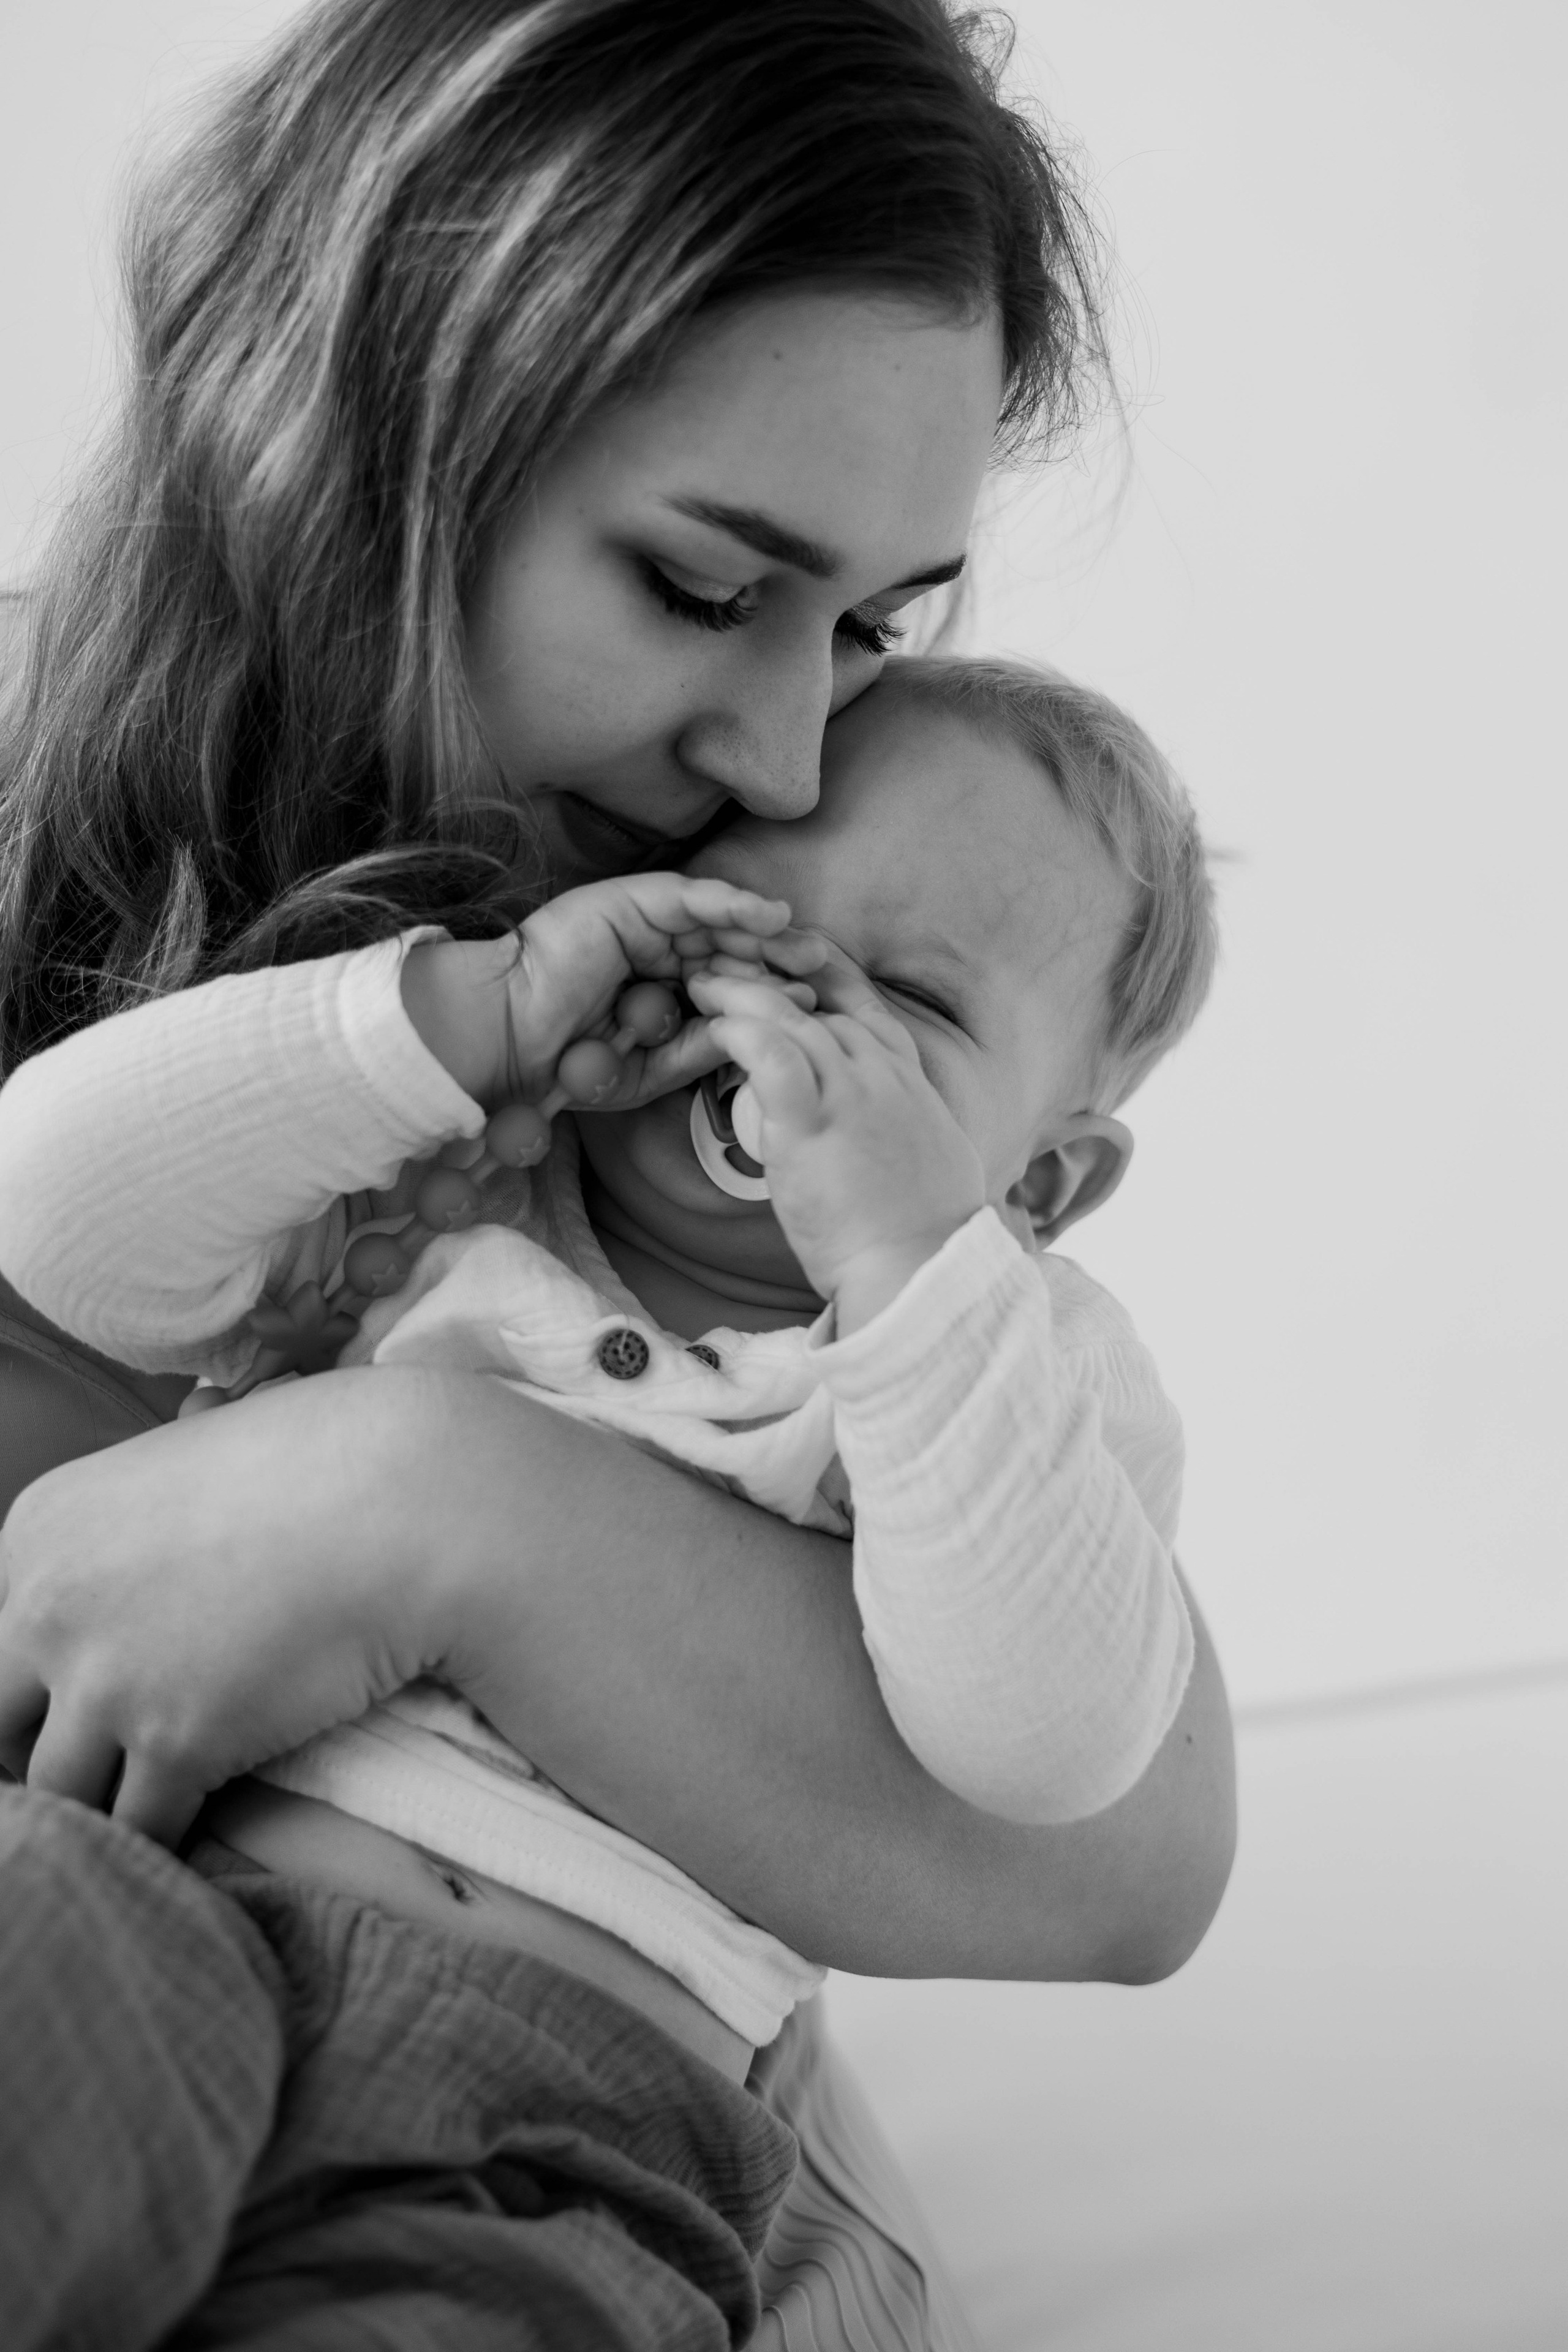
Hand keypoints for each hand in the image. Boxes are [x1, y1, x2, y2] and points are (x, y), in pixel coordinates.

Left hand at [0, 1371, 455, 1845]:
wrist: (407, 1503)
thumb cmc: (323, 1458)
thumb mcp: (192, 1451)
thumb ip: (146, 1497)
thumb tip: (185, 1436)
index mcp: (39, 1529)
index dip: (32, 1686)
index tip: (65, 1708)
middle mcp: (47, 1606)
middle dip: (42, 1750)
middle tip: (101, 1764)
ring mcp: (106, 1681)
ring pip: (59, 1793)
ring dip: (103, 1806)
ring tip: (148, 1807)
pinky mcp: (176, 1744)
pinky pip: (140, 1829)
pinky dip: (164, 1839)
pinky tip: (194, 1830)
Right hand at [402, 875, 824, 1107]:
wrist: (511, 1049)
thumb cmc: (573, 1065)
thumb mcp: (654, 1067)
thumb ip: (704, 1045)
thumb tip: (765, 1028)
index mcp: (656, 983)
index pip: (723, 978)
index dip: (770, 989)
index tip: (817, 1006)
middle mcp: (651, 946)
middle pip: (727, 944)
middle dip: (778, 956)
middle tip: (827, 969)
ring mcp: (638, 919)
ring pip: (715, 920)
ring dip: (765, 930)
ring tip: (809, 946)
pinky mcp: (626, 900)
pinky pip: (689, 896)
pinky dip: (732, 902)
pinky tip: (771, 915)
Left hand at [688, 965, 985, 1331]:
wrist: (921, 1270)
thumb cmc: (923, 1236)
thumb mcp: (934, 1162)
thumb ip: (904, 1132)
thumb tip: (889, 1138)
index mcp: (909, 1083)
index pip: (865, 1011)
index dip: (826, 984)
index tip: (793, 972)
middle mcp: (882, 1076)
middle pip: (820, 1009)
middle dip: (770, 986)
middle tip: (726, 975)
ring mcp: (850, 1095)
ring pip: (792, 1019)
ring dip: (743, 995)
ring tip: (703, 984)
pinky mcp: (813, 1125)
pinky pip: (772, 1057)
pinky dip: (741, 1034)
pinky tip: (716, 1027)